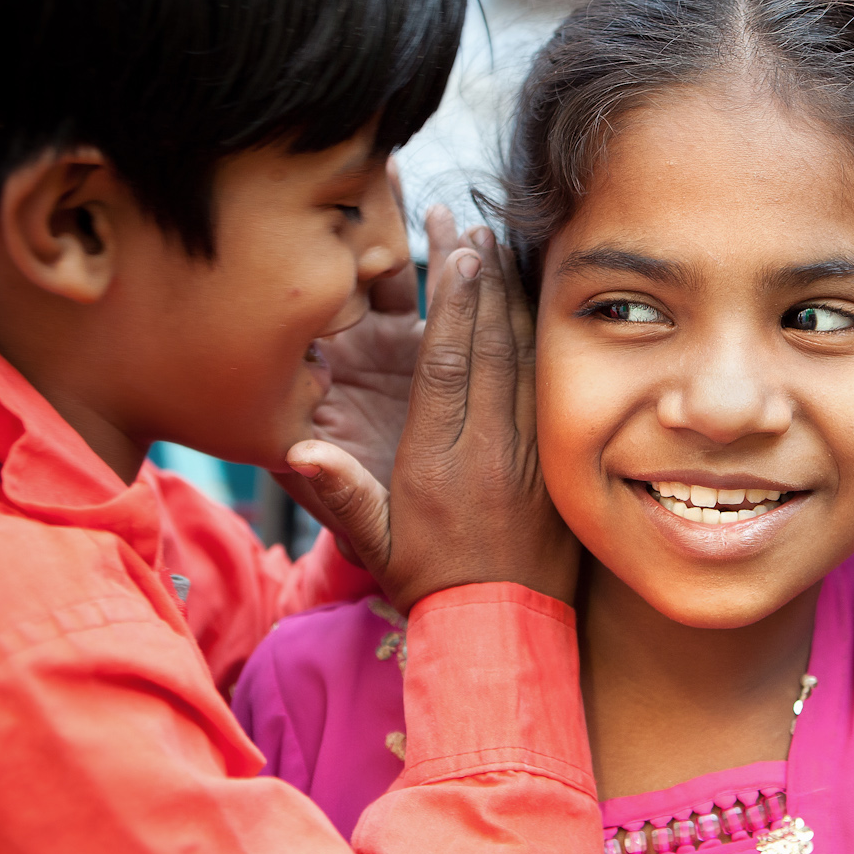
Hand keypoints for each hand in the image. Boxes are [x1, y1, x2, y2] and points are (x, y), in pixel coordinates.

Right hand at [282, 230, 579, 610]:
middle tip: (477, 222)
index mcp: (441, 461)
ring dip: (516, 300)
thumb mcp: (375, 546)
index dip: (455, 303)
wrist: (503, 630)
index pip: (450, 365)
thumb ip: (340, 494)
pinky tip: (541, 305)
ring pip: (529, 360)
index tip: (457, 250)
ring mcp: (532, 453)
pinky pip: (553, 388)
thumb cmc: (430, 586)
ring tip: (507, 246)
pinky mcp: (556, 461)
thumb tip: (297, 448)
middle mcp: (492, 449)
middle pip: (492, 347)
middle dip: (485, 279)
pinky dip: (546, 340)